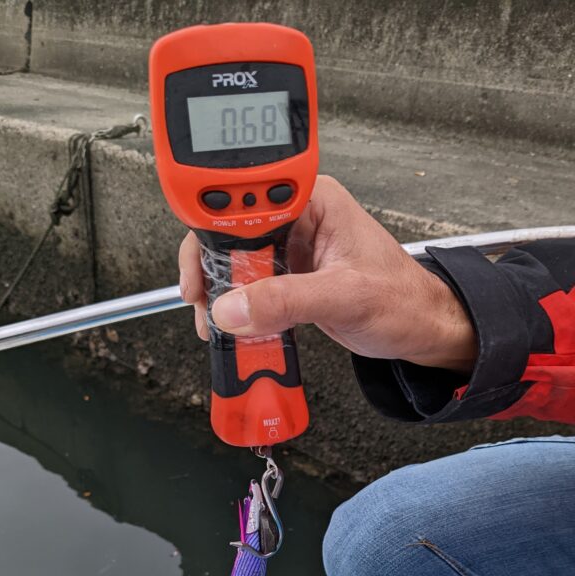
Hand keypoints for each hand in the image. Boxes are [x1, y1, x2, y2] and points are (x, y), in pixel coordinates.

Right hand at [179, 175, 476, 371]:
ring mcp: (291, 249)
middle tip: (206, 302)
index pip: (248, 199)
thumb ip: (287, 301)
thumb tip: (235, 308)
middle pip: (231, 232)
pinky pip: (249, 288)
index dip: (216, 228)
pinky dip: (237, 309)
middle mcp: (298, 218)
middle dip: (212, 269)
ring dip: (221, 293)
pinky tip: (236, 327)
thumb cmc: (404, 300)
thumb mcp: (345, 297)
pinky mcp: (289, 277)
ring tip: (216, 323)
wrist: (421, 328)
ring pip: (235, 263)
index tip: (202, 265)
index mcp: (314, 200)